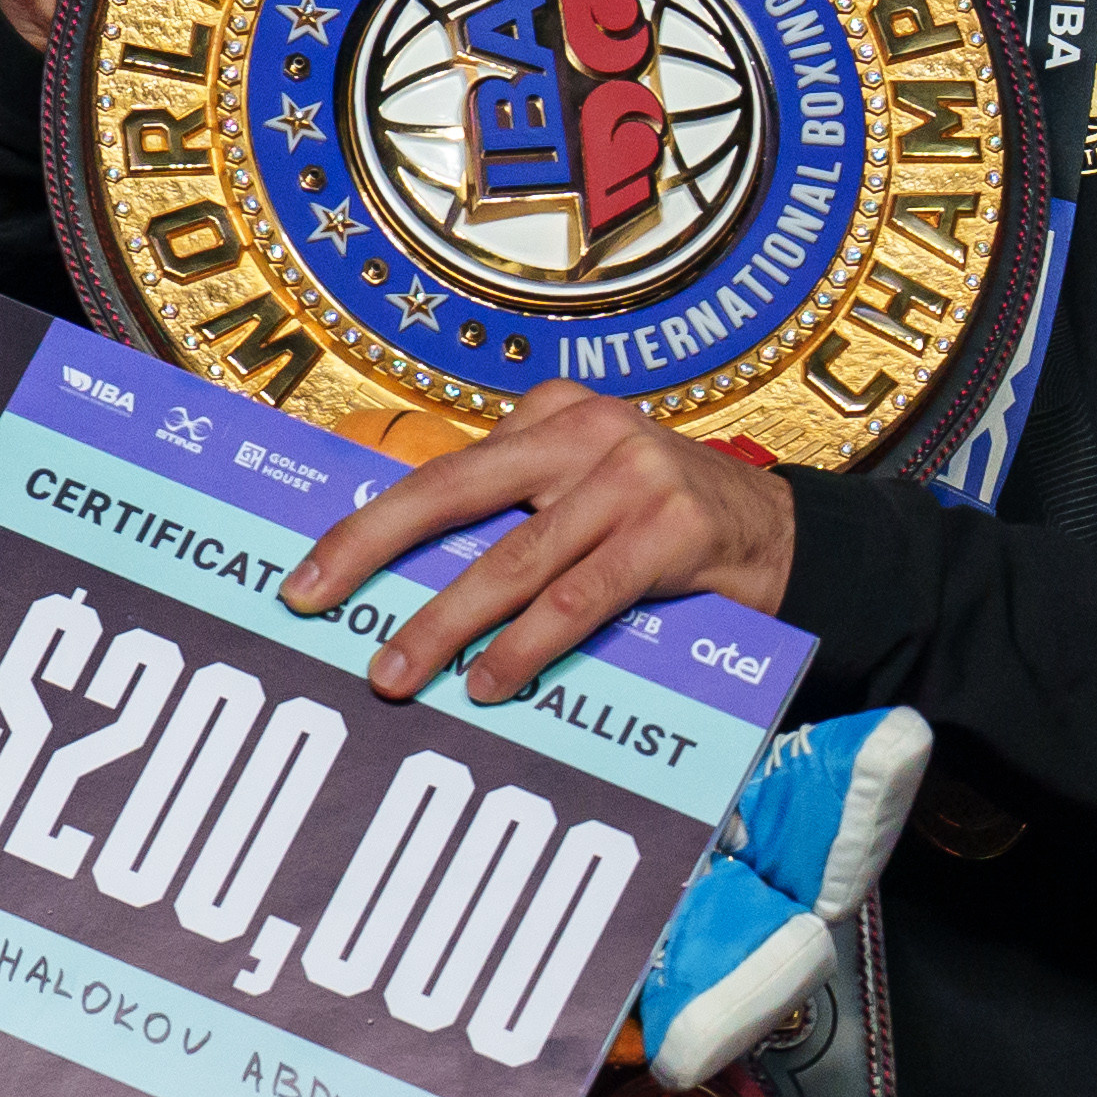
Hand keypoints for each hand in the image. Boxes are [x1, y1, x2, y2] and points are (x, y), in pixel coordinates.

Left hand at [279, 382, 795, 704]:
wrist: (790, 540)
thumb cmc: (665, 532)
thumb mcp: (588, 498)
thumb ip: (517, 517)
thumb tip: (403, 580)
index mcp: (553, 416)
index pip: (441, 472)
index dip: (367, 524)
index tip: (306, 577)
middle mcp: (588, 432)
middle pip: (453, 491)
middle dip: (371, 549)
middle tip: (314, 603)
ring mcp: (635, 476)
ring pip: (515, 558)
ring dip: (446, 623)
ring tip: (398, 673)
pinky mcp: (675, 530)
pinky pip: (582, 596)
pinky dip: (530, 644)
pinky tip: (492, 680)